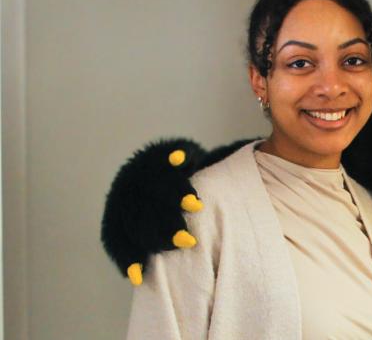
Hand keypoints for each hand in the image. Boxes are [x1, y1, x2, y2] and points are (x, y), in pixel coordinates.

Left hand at [101, 138, 206, 284]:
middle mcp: (125, 190)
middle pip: (140, 212)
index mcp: (117, 212)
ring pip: (155, 183)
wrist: (168, 165)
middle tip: (186, 242)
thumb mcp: (147, 226)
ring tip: (194, 205)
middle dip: (163, 228)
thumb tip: (141, 280)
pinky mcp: (162, 151)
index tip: (139, 277)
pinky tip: (181, 160)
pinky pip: (167, 153)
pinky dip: (175, 156)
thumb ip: (146, 245)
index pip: (117, 236)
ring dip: (175, 193)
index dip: (127, 255)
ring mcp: (142, 169)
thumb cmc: (160, 209)